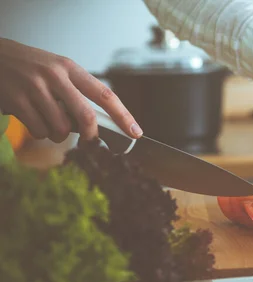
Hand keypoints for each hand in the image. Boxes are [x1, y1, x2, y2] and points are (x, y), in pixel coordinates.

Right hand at [0, 38, 141, 141]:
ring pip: (62, 129)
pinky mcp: (17, 101)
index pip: (104, 94)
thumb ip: (76, 92)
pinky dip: (40, 132)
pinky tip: (32, 119)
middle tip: (90, 142)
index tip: (135, 132)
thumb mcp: (56, 70)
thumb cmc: (30, 68)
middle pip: (86, 117)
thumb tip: (98, 124)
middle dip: (91, 136)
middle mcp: (55, 76)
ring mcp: (35, 88)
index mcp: (70, 68)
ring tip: (48, 121)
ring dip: (58, 134)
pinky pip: (40, 131)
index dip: (123, 116)